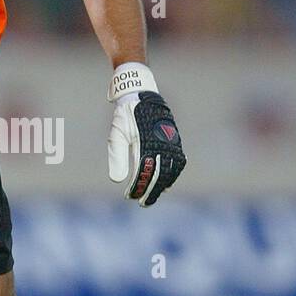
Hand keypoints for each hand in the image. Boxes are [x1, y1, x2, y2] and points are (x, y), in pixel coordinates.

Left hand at [107, 61, 185, 205]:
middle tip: (142, 203)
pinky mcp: (175, 138)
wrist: (140, 93)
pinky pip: (178, 160)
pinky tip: (167, 181)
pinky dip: (172, 173)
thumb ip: (117, 156)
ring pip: (171, 169)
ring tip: (153, 194)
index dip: (138, 186)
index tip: (130, 196)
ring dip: (163, 184)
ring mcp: (171, 141)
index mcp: (147, 143)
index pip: (144, 172)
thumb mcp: (117, 134)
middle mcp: (162, 143)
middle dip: (150, 190)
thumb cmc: (126, 115)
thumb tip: (117, 180)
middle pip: (159, 174)